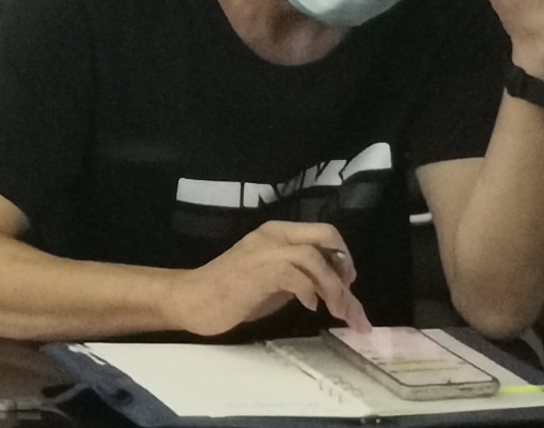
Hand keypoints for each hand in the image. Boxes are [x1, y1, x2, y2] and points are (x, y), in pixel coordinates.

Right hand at [161, 221, 366, 336]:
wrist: (195, 299)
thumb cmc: (234, 293)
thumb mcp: (276, 281)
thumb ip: (303, 278)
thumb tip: (339, 293)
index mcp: (277, 233)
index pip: (324, 232)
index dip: (343, 257)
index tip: (348, 285)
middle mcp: (273, 235)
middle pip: (326, 234)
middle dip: (345, 264)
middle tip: (348, 292)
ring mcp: (265, 251)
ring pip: (314, 257)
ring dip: (333, 287)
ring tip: (335, 311)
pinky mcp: (258, 271)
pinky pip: (295, 275)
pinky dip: (309, 291)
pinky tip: (309, 306)